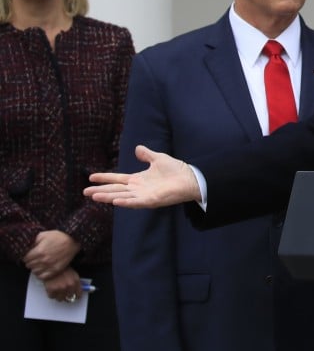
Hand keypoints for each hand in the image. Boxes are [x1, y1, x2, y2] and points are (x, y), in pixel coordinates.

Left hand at [23, 230, 80, 279]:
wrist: (73, 240)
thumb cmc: (58, 236)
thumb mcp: (43, 234)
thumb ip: (33, 241)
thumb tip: (28, 248)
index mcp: (39, 251)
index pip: (25, 258)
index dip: (26, 256)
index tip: (29, 255)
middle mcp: (43, 260)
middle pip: (29, 265)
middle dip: (30, 262)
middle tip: (34, 259)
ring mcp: (50, 266)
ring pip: (35, 272)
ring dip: (35, 268)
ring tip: (38, 264)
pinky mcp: (56, 270)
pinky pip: (43, 277)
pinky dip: (40, 274)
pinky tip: (43, 269)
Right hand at [42, 268, 80, 301]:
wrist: (51, 265)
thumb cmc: (62, 269)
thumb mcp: (73, 274)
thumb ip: (76, 283)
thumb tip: (80, 290)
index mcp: (75, 282)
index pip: (78, 295)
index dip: (76, 296)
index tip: (75, 296)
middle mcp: (69, 286)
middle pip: (69, 298)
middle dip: (67, 296)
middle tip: (65, 293)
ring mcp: (60, 289)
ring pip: (60, 299)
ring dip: (59, 296)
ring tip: (58, 290)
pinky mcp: (51, 290)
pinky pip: (52, 297)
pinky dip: (52, 294)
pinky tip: (53, 289)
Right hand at [84, 145, 200, 207]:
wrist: (190, 178)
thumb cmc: (176, 170)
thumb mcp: (158, 159)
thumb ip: (147, 155)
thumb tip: (137, 148)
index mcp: (138, 180)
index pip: (117, 179)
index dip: (105, 178)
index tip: (91, 177)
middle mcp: (138, 189)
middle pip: (115, 190)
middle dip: (100, 191)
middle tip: (85, 192)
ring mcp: (144, 196)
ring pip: (122, 197)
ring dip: (108, 197)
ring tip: (94, 196)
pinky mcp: (151, 201)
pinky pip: (136, 202)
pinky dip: (125, 202)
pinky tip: (115, 201)